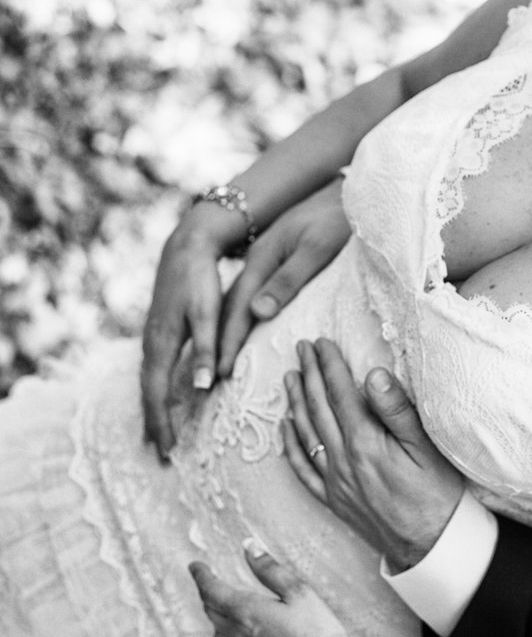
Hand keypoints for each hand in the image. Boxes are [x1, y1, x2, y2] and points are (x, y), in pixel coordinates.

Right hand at [141, 203, 243, 459]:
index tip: (167, 452)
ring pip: (148, 384)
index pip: (157, 394)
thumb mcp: (208, 313)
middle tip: (160, 459)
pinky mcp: (159, 332)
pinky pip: (153, 372)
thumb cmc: (201, 279)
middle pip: (148, 394)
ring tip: (156, 439)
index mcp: (162, 343)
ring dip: (152, 412)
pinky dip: (155, 393)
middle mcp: (151, 344)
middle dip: (153, 426)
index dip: (162, 424)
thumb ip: (208, 349)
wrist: (187, 247)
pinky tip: (162, 400)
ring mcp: (152, 338)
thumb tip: (203, 388)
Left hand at [189, 539, 347, 636]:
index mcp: (246, 611)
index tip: (196, 566)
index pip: (211, 590)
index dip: (201, 575)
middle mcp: (235, 632)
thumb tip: (250, 547)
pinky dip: (225, 629)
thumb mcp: (299, 593)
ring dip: (216, 613)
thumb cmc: (315, 631)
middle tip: (209, 581)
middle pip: (209, 609)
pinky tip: (238, 627)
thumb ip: (271, 570)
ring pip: (216, 627)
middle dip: (208, 592)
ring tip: (222, 603)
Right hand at [216, 180, 350, 377]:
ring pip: (237, 304)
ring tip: (216, 365)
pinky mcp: (277, 262)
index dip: (228, 342)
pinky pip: (251, 297)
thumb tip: (258, 312)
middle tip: (209, 381)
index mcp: (263, 260)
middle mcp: (258, 262)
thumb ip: (289, 279)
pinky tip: (241, 334)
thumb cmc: (337, 218)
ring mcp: (266, 261)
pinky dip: (241, 319)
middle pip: (231, 309)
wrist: (344, 191)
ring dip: (226, 334)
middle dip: (219, 344)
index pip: (239, 309)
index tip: (218, 373)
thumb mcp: (317, 248)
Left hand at [284, 338, 464, 570]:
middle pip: (318, 408)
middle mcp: (343, 460)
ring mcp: (334, 480)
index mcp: (365, 442)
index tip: (321, 342)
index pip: (340, 393)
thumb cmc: (436, 493)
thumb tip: (373, 374)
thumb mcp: (426, 447)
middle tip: (301, 348)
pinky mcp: (333, 498)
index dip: (329, 365)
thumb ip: (397, 410)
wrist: (430, 544)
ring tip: (289, 376)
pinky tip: (285, 428)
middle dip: (308, 374)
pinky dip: (290, 445)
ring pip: (306, 433)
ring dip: (295, 402)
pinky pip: (302, 468)